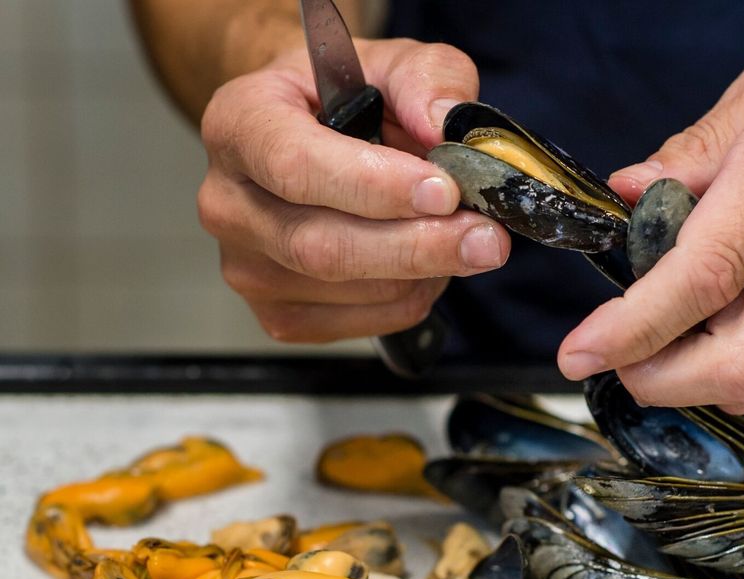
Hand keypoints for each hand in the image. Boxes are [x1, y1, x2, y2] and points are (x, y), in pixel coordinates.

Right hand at [198, 39, 509, 341]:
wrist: (312, 136)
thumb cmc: (347, 98)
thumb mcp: (392, 61)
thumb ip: (427, 78)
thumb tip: (445, 124)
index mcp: (240, 124)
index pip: (296, 166)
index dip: (375, 186)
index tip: (443, 191)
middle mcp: (228, 202)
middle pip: (322, 247)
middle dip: (418, 246)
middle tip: (487, 238)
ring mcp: (247, 268)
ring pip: (351, 290)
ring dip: (425, 271)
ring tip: (458, 235)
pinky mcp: (279, 316)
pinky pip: (363, 323)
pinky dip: (413, 298)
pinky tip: (426, 264)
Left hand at [559, 13, 743, 410]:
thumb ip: (697, 150)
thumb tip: (632, 189)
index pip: (702, 277)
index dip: (633, 327)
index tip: (580, 350)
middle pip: (734, 367)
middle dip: (656, 382)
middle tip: (612, 359)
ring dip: (689, 375)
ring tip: (654, 338)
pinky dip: (733, 359)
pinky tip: (713, 324)